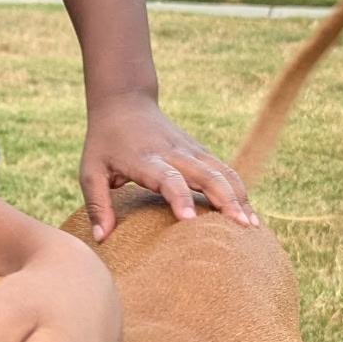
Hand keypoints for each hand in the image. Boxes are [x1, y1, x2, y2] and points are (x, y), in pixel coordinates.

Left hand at [81, 93, 256, 240]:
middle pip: (206, 175)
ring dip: (239, 196)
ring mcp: (190, 150)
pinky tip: (248, 211)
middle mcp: (174, 153)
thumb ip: (98, 204)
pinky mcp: (199, 151)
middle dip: (225, 200)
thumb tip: (101, 238)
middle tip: (240, 227)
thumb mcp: (91, 171)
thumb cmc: (104, 143)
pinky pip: (224, 170)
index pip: (168, 179)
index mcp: (146, 159)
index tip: (190, 221)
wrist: (125, 103)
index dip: (179, 198)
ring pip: (222, 172)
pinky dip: (238, 188)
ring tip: (252, 225)